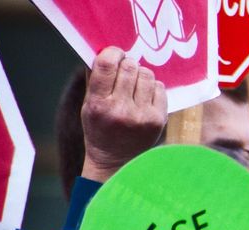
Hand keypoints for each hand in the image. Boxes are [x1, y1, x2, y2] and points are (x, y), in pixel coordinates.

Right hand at [81, 47, 166, 182]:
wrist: (115, 160)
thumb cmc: (100, 128)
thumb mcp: (88, 104)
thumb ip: (95, 79)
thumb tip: (106, 50)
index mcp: (98, 104)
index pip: (106, 64)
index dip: (112, 53)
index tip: (114, 53)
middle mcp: (120, 110)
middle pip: (130, 67)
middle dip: (127, 64)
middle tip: (125, 69)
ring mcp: (142, 116)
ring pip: (147, 75)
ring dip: (141, 74)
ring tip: (134, 84)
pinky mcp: (158, 120)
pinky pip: (160, 88)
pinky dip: (153, 87)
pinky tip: (145, 96)